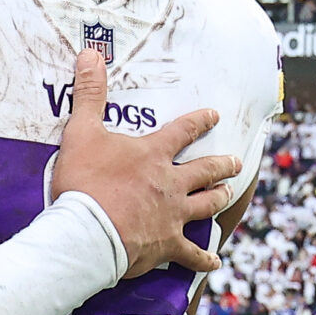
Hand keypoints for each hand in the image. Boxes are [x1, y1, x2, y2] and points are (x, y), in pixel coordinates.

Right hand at [49, 48, 240, 278]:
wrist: (86, 232)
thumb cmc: (84, 182)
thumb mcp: (81, 132)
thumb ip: (89, 93)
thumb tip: (91, 52)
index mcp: (154, 154)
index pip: (183, 131)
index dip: (200, 121)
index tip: (214, 115)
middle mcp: (171, 183)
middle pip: (205, 170)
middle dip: (221, 164)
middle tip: (234, 161)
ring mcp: (172, 215)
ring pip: (205, 205)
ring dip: (218, 198)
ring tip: (228, 194)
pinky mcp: (166, 244)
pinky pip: (191, 254)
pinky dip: (204, 258)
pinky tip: (215, 262)